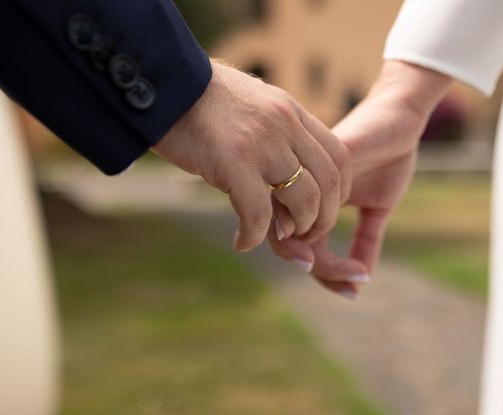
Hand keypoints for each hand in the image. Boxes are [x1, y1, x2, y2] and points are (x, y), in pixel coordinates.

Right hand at [152, 61, 348, 251]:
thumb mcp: (252, 108)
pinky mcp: (233, 161)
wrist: (163, 84)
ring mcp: (261, 142)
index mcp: (292, 112)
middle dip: (323, 219)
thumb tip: (286, 174)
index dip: (338, 192)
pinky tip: (243, 242)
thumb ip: (276, 135)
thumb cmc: (201, 103)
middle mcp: (284, 125)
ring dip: (296, 230)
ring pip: (303, 200)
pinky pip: (258, 214)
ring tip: (277, 237)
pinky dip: (254, 236)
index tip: (323, 210)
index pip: (339, 157)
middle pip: (328, 183)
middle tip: (304, 235)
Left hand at [268, 61, 451, 296]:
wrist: (398, 117)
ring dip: (325, 260)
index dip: (322, 273)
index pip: (300, 245)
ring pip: (297, 229)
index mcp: (308, 202)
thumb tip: (361, 280)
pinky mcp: (320, 161)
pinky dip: (324, 230)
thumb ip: (366, 241)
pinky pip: (312, 202)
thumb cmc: (386, 158)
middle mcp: (300, 190)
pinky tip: (347, 247)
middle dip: (322, 272)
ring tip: (354, 272)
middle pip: (290, 242)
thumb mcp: (378, 209)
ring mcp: (307, 175)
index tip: (351, 291)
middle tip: (350, 284)